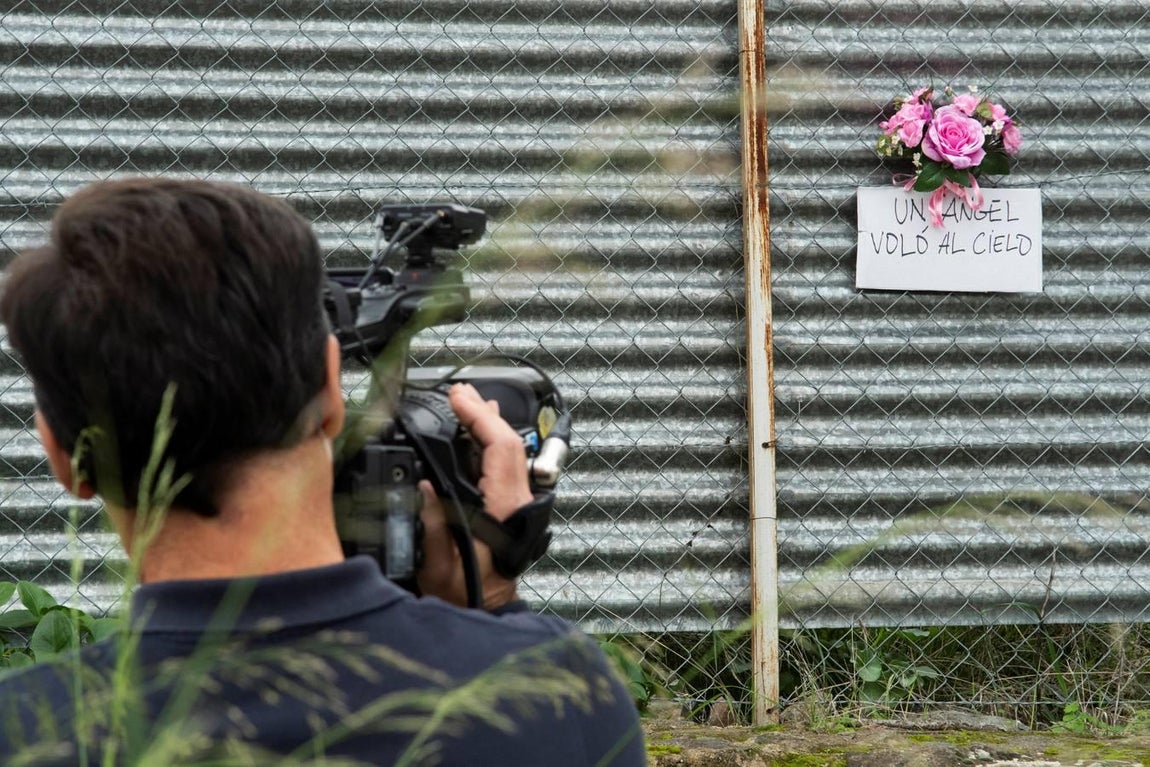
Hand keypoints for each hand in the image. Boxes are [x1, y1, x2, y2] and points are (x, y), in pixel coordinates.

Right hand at [416, 383, 533, 609]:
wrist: (487, 609)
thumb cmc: (465, 592)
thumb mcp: (438, 567)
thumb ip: (433, 527)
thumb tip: (425, 487)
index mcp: (502, 509)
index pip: (499, 448)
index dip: (479, 418)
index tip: (458, 399)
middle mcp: (516, 500)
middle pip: (509, 442)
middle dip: (484, 413)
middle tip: (459, 392)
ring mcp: (517, 500)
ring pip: (510, 450)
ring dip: (489, 425)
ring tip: (468, 403)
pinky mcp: (511, 503)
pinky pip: (506, 462)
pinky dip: (491, 441)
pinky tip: (479, 433)